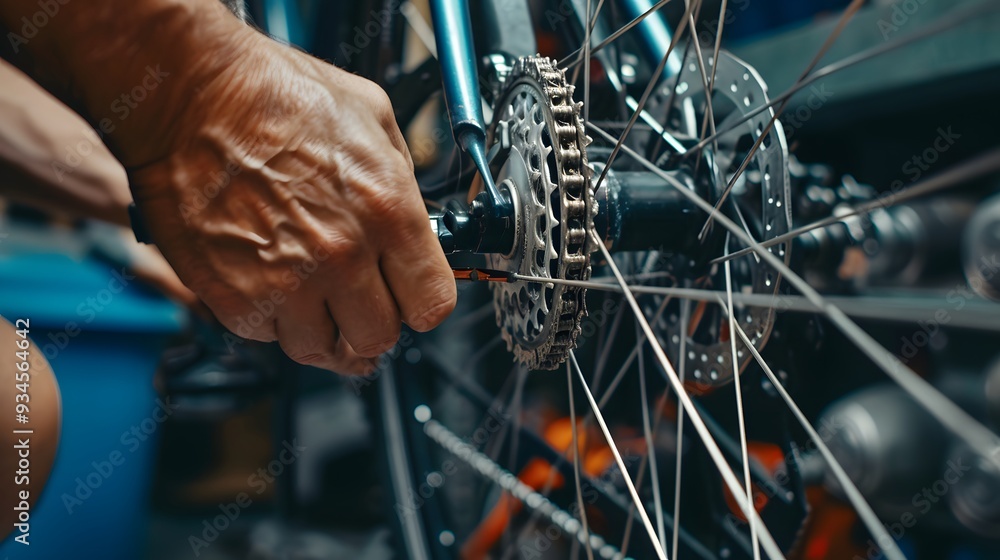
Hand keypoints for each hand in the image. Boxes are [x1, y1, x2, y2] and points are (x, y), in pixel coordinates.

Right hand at [125, 23, 455, 373]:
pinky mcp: (234, 298)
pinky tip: (272, 283)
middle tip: (361, 302)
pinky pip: (268, 337)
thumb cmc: (274, 96)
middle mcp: (342, 257)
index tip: (412, 297)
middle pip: (380, 338)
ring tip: (314, 297)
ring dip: (323, 329)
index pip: (432, 304)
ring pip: (324, 350)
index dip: (423, 303)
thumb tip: (413, 224)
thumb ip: (403, 181)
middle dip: (375, 322)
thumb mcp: (373, 116)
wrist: (190, 96)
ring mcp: (286, 284)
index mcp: (388, 212)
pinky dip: (273, 318)